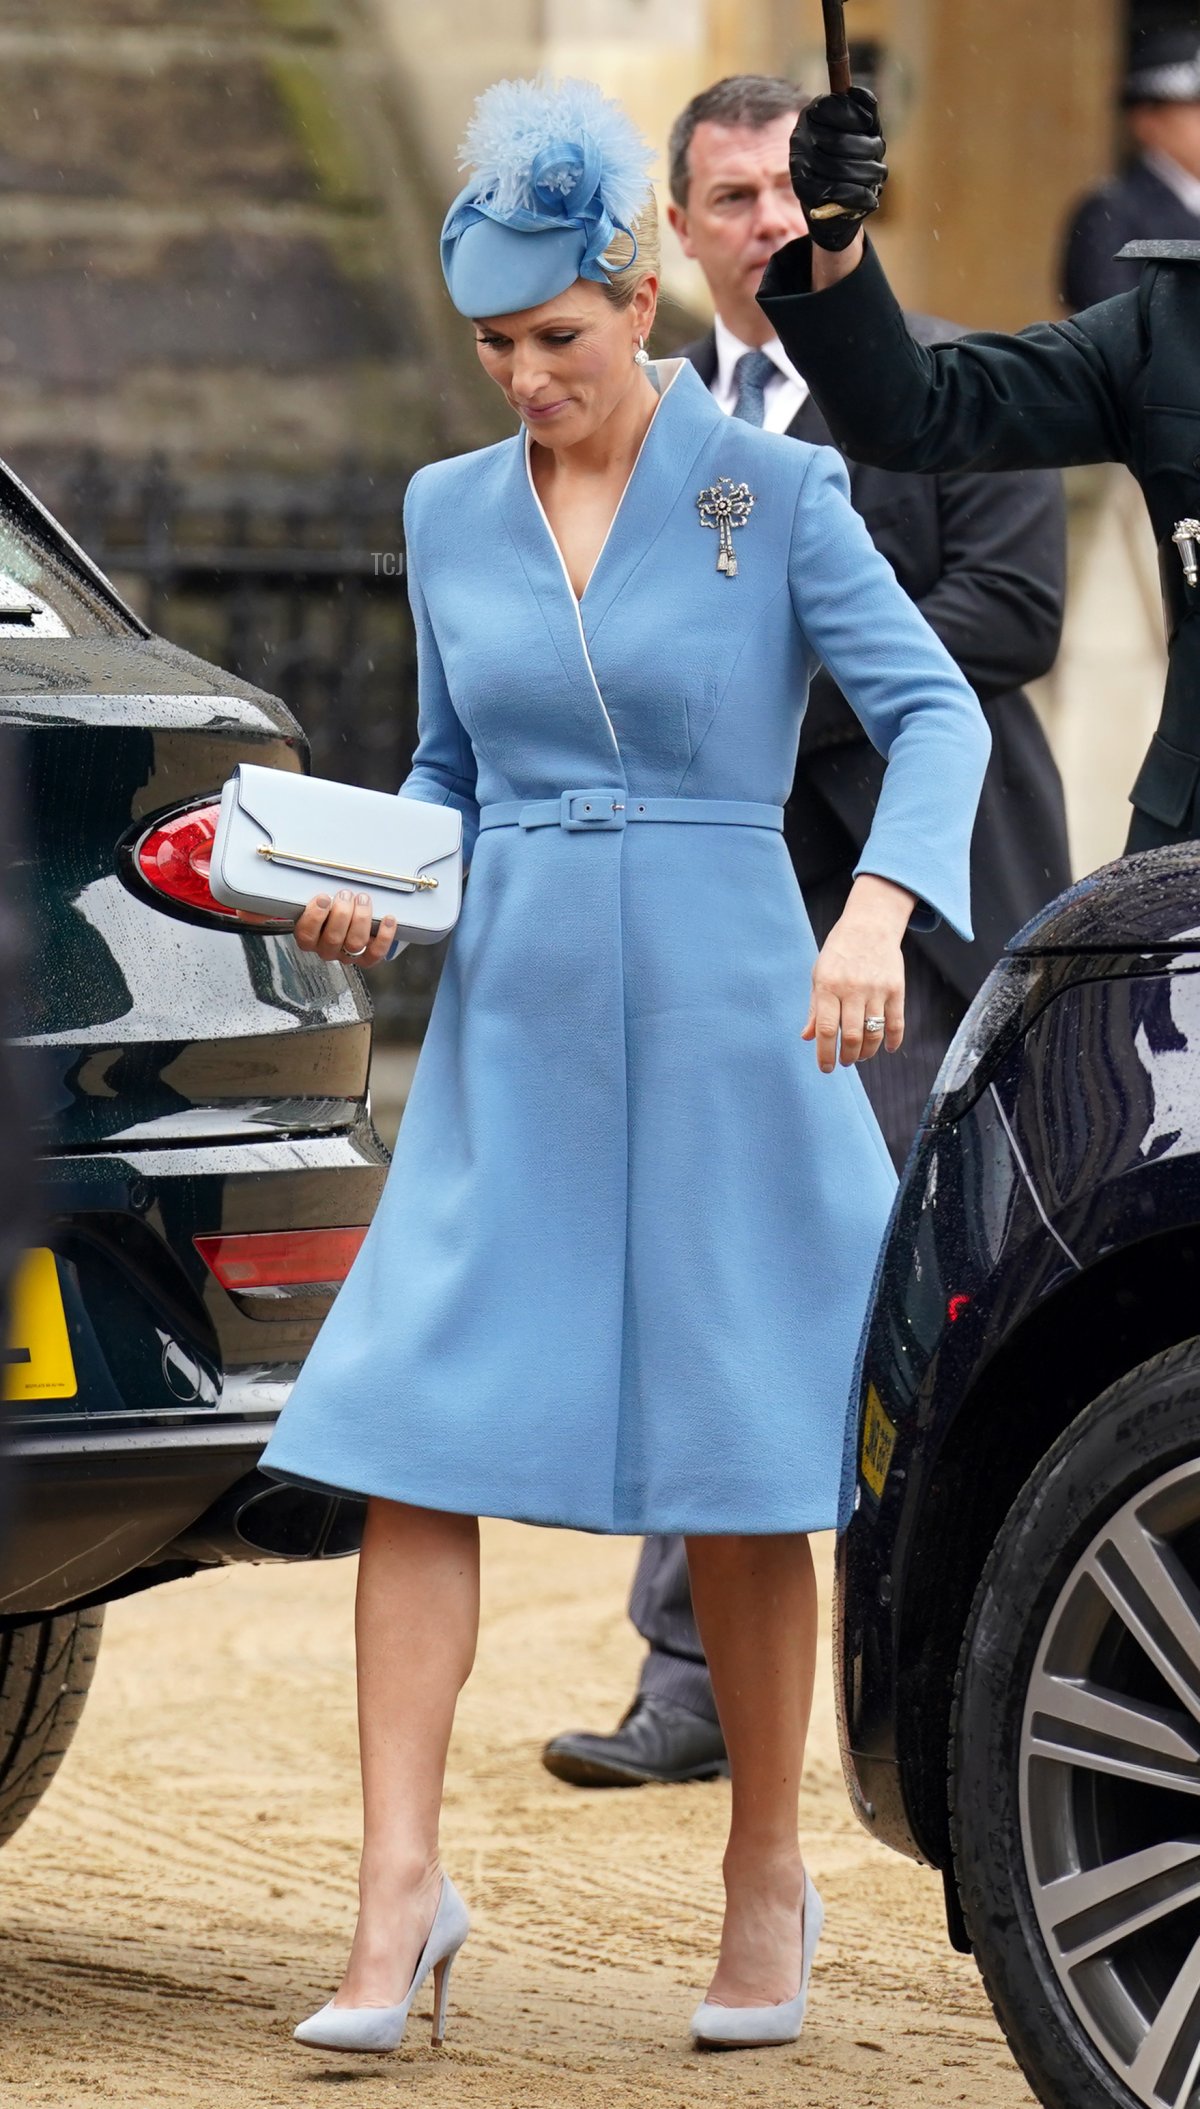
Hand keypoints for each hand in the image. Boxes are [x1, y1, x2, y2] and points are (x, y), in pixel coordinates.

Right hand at [292, 887, 396, 966]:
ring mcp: (347, 955)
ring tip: (363, 900)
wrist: (346, 922)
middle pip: (333, 938)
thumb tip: (324, 885)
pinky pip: (376, 952)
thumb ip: (318, 898)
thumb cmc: (329, 909)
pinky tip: (387, 919)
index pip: (306, 934)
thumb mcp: (318, 902)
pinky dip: (384, 935)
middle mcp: (327, 949)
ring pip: (354, 943)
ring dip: (361, 919)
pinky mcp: (366, 958)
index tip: (323, 898)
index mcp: (309, 937)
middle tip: (345, 895)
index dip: (315, 916)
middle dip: (342, 913)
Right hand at [789, 88, 886, 251]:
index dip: (854, 115)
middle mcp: (800, 138)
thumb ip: (864, 109)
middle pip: (839, 141)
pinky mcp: (804, 192)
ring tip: (877, 175)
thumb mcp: (863, 130)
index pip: (830, 107)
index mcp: (812, 115)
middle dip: (869, 148)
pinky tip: (871, 197)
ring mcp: (798, 166)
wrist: (833, 205)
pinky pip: (837, 192)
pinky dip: (860, 196)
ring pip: (841, 168)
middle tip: (880, 154)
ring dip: (869, 172)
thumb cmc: (852, 158)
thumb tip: (859, 93)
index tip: (869, 124)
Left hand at [803, 874, 910, 1073]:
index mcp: (828, 986)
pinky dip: (892, 1040)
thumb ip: (815, 1008)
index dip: (825, 1054)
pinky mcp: (896, 989)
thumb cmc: (839, 953)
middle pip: (851, 1035)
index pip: (826, 1029)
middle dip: (847, 1056)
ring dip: (866, 1051)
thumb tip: (807, 1037)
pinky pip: (896, 1022)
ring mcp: (876, 989)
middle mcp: (852, 989)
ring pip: (873, 1032)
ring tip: (860, 1056)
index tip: (826, 1068)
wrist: (869, 925)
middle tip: (844, 1061)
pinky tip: (886, 1049)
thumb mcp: (819, 975)